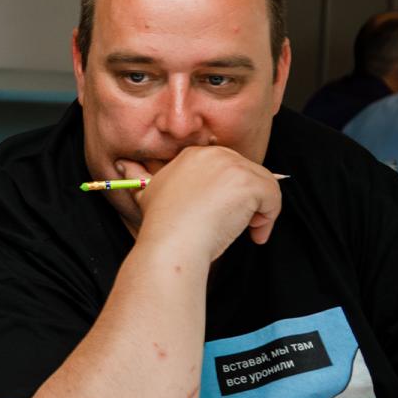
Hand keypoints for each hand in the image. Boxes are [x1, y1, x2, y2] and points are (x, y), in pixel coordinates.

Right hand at [129, 146, 281, 261]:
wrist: (171, 243)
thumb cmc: (161, 226)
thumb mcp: (146, 194)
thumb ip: (139, 176)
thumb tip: (123, 164)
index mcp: (194, 155)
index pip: (227, 170)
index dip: (228, 194)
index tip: (221, 214)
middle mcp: (215, 155)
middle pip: (248, 174)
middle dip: (248, 201)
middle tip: (238, 226)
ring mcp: (234, 167)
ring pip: (264, 185)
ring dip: (260, 211)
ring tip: (247, 232)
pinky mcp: (250, 183)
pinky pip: (274, 197)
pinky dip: (270, 219)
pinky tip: (254, 235)